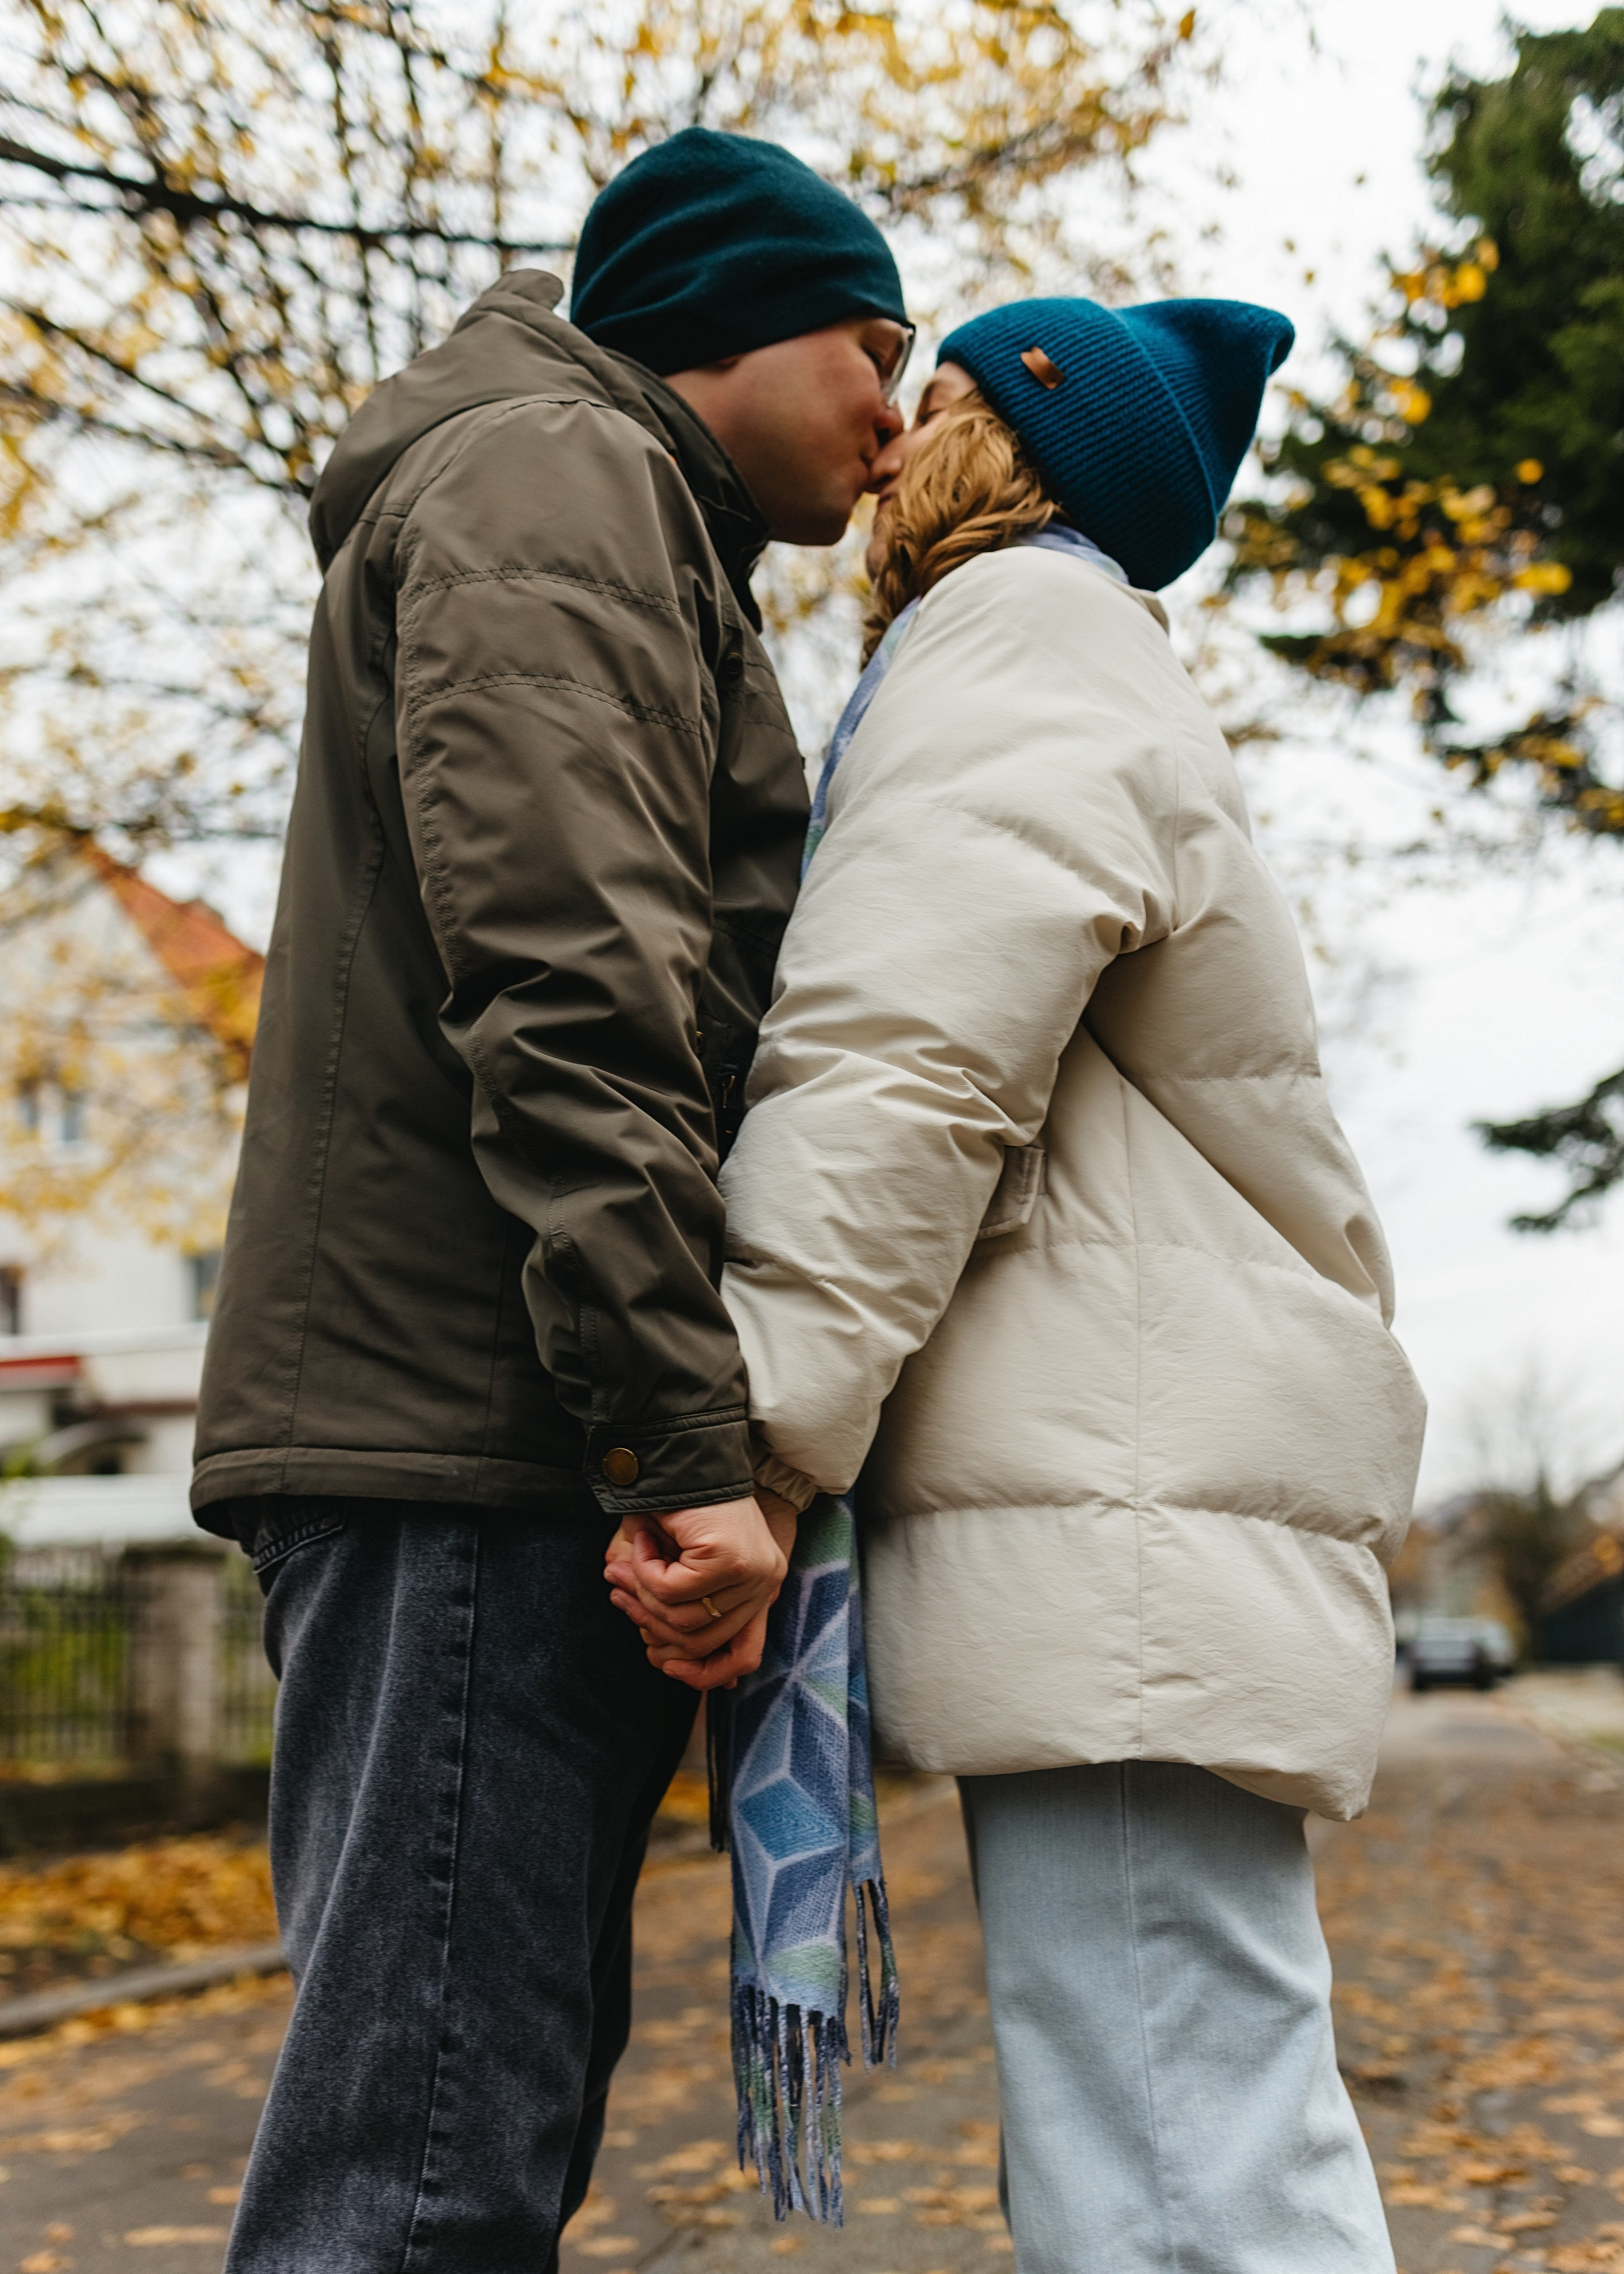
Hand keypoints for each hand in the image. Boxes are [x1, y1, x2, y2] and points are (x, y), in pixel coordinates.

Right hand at [605, 1491, 797, 1689]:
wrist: (683, 1453)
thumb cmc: (680, 1506)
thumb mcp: (677, 1566)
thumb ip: (674, 1608)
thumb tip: (664, 1658)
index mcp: (760, 1589)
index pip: (744, 1654)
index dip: (702, 1672)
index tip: (661, 1661)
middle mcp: (766, 1584)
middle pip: (699, 1642)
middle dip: (649, 1620)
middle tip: (618, 1589)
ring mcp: (753, 1573)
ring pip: (681, 1619)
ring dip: (643, 1592)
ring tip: (629, 1560)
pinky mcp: (731, 1559)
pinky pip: (671, 1590)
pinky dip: (645, 1570)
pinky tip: (643, 1541)